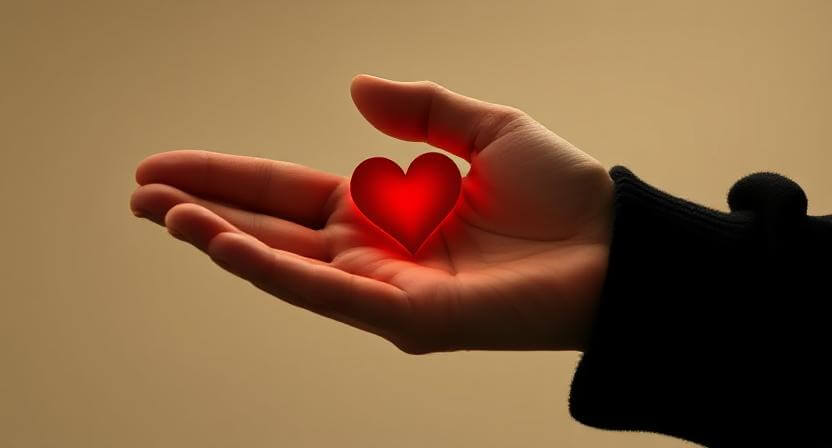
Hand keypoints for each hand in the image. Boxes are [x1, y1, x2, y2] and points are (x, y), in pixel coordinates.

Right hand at [130, 75, 613, 353]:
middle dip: (202, 211)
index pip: (285, 192)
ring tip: (162, 213)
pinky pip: (326, 293)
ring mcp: (384, 287)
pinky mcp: (406, 318)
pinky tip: (222, 245)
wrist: (614, 245)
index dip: (226, 178)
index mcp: (382, 208)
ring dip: (220, 240)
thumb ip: (419, 109)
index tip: (166, 166)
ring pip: (285, 265)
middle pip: (269, 229)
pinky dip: (271, 271)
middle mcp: (372, 251)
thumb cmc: (560, 192)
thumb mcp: (483, 129)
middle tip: (136, 192)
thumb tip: (352, 90)